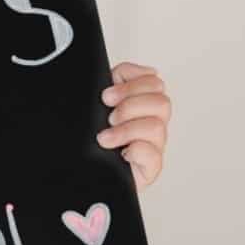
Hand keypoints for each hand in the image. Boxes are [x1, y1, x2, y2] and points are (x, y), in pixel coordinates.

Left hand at [96, 62, 171, 189]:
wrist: (82, 169)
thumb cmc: (90, 137)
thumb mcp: (97, 104)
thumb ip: (110, 84)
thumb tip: (116, 75)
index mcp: (142, 102)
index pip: (153, 81)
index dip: (131, 84)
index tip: (106, 95)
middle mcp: (151, 122)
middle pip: (162, 102)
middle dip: (130, 106)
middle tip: (109, 117)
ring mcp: (154, 145)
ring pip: (157, 127)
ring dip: (127, 129)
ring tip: (106, 138)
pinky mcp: (150, 168)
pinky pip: (154, 156)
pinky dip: (136, 150)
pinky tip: (121, 152)